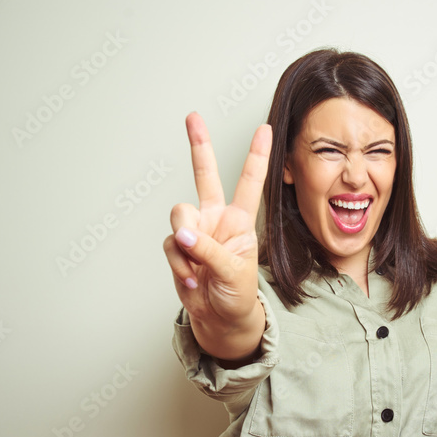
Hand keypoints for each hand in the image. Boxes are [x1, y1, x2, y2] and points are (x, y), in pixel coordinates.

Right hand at [163, 112, 272, 336]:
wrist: (220, 319)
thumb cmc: (238, 294)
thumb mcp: (234, 271)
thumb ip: (209, 250)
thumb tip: (184, 235)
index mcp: (240, 221)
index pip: (250, 182)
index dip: (257, 156)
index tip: (264, 129)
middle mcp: (216, 219)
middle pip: (205, 176)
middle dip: (198, 145)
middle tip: (193, 118)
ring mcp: (196, 231)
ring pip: (180, 216)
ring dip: (186, 241)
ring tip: (198, 265)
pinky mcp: (179, 247)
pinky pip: (171, 245)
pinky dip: (180, 264)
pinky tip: (192, 278)